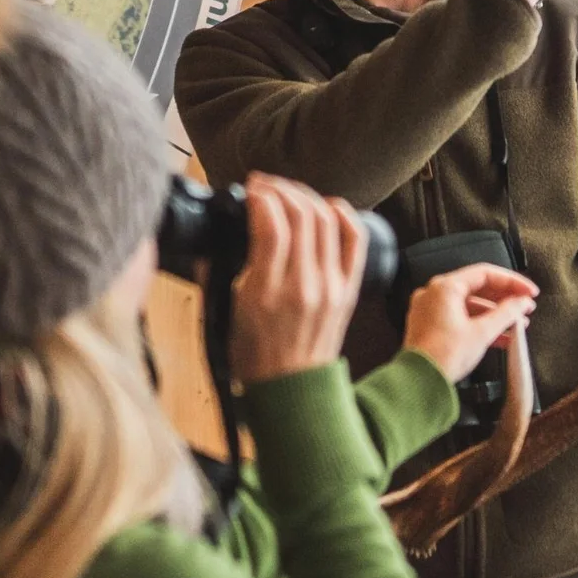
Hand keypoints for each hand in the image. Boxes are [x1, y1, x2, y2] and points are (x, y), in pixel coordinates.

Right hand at [229, 173, 368, 385]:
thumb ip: (223, 267)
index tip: (251, 190)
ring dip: (305, 196)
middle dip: (280, 189)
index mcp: (266, 293)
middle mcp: (302, 287)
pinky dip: (343, 214)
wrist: (292, 391)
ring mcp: (330, 287)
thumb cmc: (254, 354)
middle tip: (265, 185)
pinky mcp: (349, 289)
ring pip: (326, 220)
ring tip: (288, 193)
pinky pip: (355, 239)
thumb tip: (221, 229)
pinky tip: (327, 205)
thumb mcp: (226, 311)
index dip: (261, 197)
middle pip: (301, 216)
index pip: (271, 227)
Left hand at [403, 262, 537, 382]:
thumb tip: (521, 303)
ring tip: (516, 325)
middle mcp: (434, 294)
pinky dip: (479, 324)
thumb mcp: (482, 333)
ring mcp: (431, 309)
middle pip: (478, 288)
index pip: (485, 273)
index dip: (512, 281)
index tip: (528, 291)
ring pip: (470, 304)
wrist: (419, 382)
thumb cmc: (441, 357)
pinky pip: (460, 317)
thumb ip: (506, 313)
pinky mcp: (431, 325)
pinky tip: (498, 336)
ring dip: (494, 314)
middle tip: (524, 306)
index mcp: (444, 288)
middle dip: (504, 299)